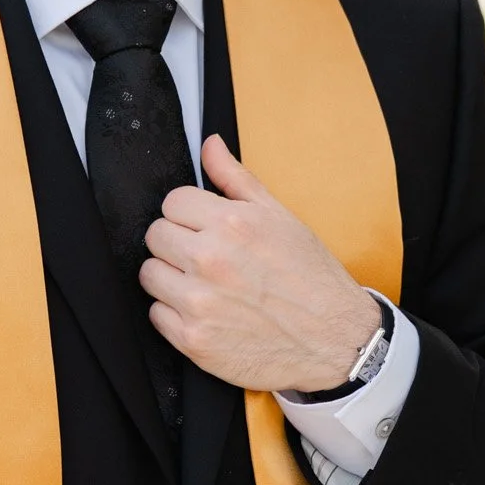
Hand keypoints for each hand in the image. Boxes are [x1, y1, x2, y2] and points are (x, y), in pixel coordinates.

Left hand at [139, 134, 379, 392]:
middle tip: (206, 258)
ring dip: (171, 278)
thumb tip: (209, 145)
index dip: (189, 214)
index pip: (172, 202)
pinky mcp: (193, 340)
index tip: (203, 228)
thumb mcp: (279, 216)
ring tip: (206, 285)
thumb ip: (236, 178)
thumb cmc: (310, 276)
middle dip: (177, 243)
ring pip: (150, 274)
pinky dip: (176, 314)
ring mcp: (199, 302)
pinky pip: (156, 314)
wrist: (334, 339)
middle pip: (155, 236)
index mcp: (231, 223)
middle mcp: (210, 260)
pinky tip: (207, 312)